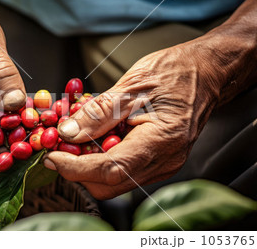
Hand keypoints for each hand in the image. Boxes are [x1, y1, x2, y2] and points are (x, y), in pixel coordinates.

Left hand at [44, 40, 221, 198]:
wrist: (205, 73)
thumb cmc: (174, 72)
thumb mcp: (130, 86)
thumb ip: (97, 113)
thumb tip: (66, 134)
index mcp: (161, 141)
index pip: (110, 170)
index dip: (75, 168)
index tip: (51, 157)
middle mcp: (164, 161)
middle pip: (109, 185)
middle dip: (78, 170)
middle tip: (59, 147)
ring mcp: (163, 164)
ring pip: (114, 181)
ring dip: (88, 166)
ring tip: (76, 139)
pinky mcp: (158, 161)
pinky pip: (124, 170)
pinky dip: (103, 159)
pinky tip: (96, 139)